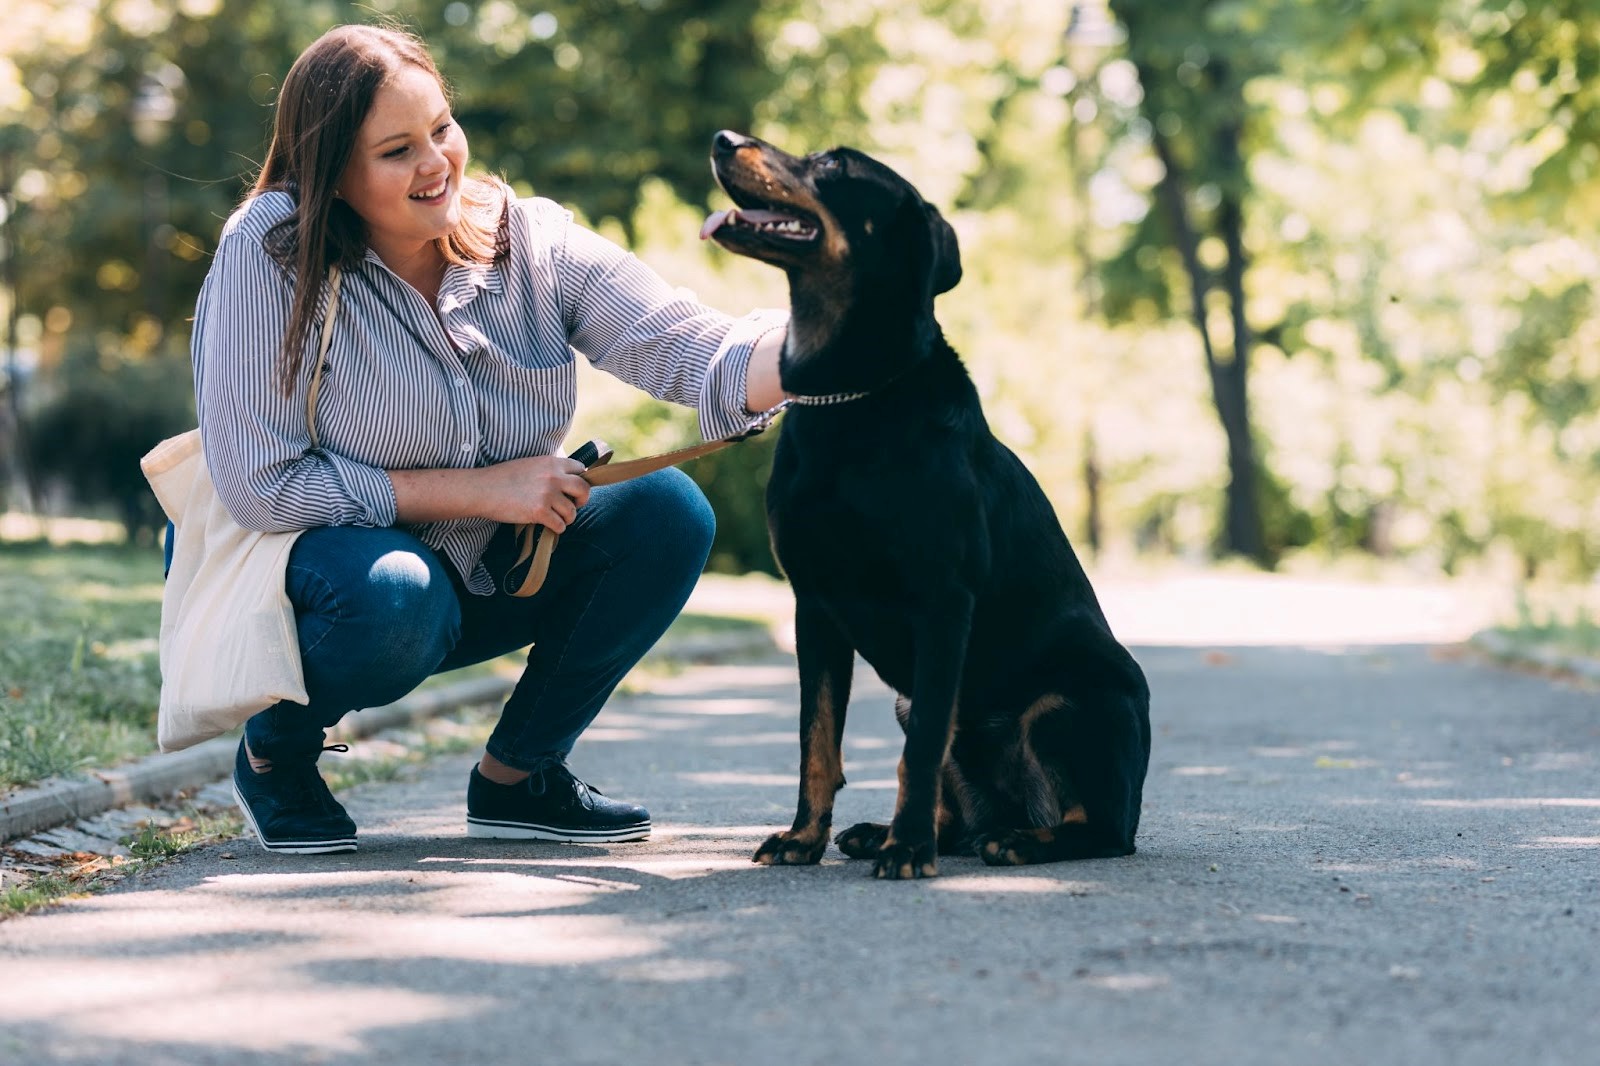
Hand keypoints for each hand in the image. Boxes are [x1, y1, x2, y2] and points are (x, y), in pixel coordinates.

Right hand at [475, 455, 590, 530]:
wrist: (482, 489)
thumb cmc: (502, 478)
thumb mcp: (530, 464)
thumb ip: (548, 470)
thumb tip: (565, 479)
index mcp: (551, 462)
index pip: (580, 469)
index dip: (579, 481)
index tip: (573, 490)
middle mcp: (553, 477)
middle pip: (584, 489)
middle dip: (581, 501)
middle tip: (572, 506)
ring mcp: (547, 494)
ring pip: (572, 511)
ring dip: (566, 518)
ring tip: (556, 518)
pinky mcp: (540, 511)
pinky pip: (560, 525)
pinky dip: (556, 528)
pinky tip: (548, 526)